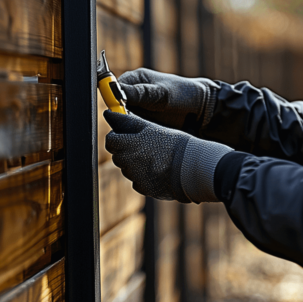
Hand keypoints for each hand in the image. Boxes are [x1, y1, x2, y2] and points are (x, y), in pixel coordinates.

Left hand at [104, 111, 230, 202]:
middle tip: (144, 146)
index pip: (110, 140)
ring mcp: (135, 176)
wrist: (193, 167)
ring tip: (156, 158)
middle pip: (117, 155)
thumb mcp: (152, 127)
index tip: (126, 135)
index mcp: (129, 142)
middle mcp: (128, 160)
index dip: (117, 137)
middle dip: (126, 150)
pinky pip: (137, 181)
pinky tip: (159, 170)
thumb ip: (128, 121)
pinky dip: (144, 177)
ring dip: (135, 163)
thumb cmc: (175, 143)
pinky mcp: (143, 188)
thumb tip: (109, 113)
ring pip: (128, 169)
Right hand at [116, 68, 216, 132]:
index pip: (112, 89)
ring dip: (126, 127)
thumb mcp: (162, 93)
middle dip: (118, 117)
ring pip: (121, 119)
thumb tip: (116, 91)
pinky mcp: (142, 122)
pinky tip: (140, 138)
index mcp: (134, 79)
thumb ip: (140, 93)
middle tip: (130, 125)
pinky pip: (132, 129)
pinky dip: (133, 134)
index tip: (119, 111)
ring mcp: (137, 109)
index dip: (112, 101)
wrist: (202, 110)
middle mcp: (132, 94)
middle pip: (114, 107)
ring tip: (137, 133)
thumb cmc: (184, 94)